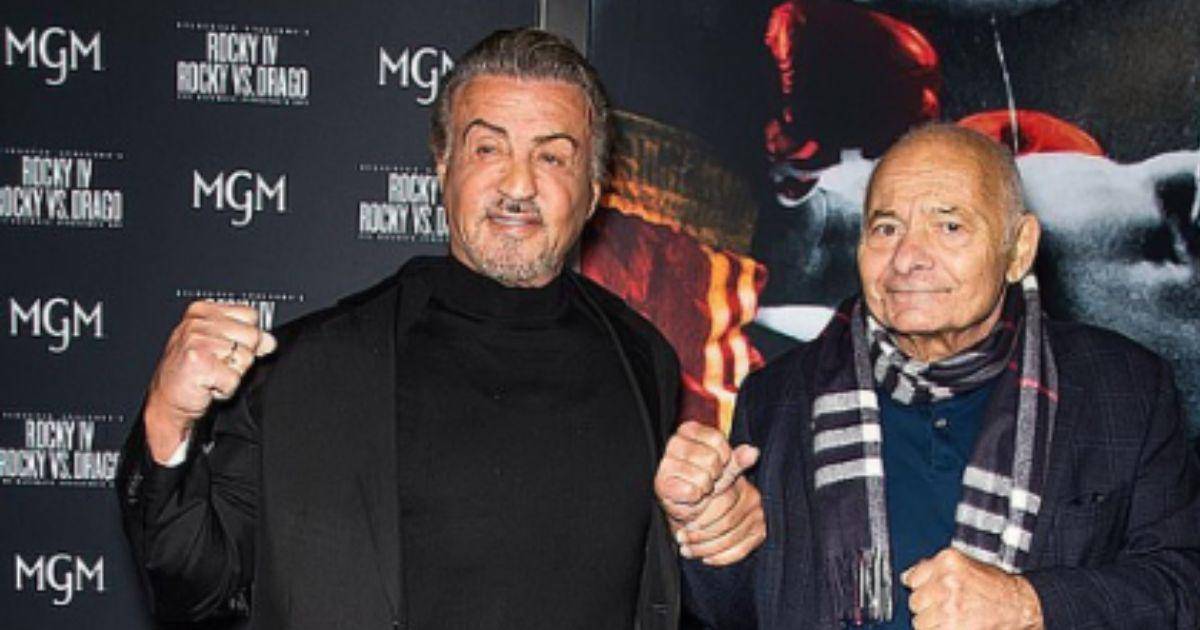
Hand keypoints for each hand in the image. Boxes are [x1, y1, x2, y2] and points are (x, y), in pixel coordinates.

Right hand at [143, 301, 276, 462]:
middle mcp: (197, 323)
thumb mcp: (218, 347)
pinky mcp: (199, 363)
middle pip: (252, 336)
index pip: (250, 315)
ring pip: (246, 358)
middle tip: (217, 365)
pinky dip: (225, 389)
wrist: (166, 403)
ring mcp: (197, 341)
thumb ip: (245, 337)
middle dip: (240, 357)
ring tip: (211, 374)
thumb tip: (269, 341)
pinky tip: (207, 385)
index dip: (246, 337)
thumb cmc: (189, 374)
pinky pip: (235, 378)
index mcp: (202, 311)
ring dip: (232, 374)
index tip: (227, 348)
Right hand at [655, 421, 764, 564]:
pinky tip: (691, 496)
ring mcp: (665, 463)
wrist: (688, 504)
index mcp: (689, 430)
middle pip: (711, 458)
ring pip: (702, 476)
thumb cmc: (705, 480)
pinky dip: (695, 497)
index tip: (719, 463)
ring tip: (699, 487)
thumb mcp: (726, 468)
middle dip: (715, 473)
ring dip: (706, 487)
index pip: (717, 438)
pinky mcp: (661, 484)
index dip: (724, 456)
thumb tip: (753, 452)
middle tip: (708, 477)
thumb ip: (738, 459)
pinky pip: (691, 491)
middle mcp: (674, 443)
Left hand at [902, 548, 1042, 629]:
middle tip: (947, 608)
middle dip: (928, 608)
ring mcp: (949, 606)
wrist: (1020, 606)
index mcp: (947, 561)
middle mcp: (947, 582)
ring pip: (920, 622)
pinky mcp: (953, 628)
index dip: (922, 590)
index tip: (931, 595)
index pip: (912, 579)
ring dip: (933, 624)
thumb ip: (932, 569)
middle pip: (915, 602)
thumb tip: (907, 576)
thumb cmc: (995, 587)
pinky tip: (954, 626)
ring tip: (953, 619)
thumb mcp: (963, 565)